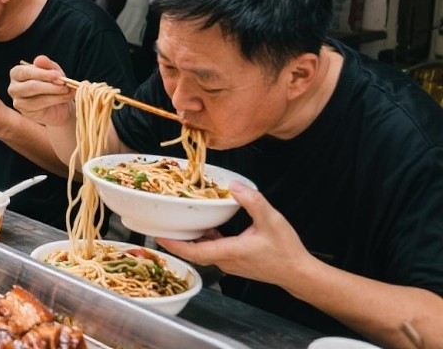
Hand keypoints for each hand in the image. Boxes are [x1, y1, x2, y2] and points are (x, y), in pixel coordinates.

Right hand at [7, 55, 75, 127]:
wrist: (60, 106)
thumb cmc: (54, 85)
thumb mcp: (54, 72)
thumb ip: (47, 65)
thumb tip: (39, 59)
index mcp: (17, 73)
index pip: (26, 72)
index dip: (43, 74)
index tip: (59, 75)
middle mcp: (13, 87)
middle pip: (30, 86)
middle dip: (50, 85)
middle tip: (65, 84)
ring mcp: (17, 101)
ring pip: (36, 98)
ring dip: (55, 93)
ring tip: (68, 90)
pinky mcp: (25, 112)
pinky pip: (40, 106)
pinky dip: (55, 100)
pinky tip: (65, 97)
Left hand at [157, 183, 308, 288]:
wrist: (299, 272)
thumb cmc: (286, 250)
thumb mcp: (271, 220)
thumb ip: (252, 201)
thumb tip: (234, 185)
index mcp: (230, 252)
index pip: (195, 252)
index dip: (175, 245)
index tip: (159, 236)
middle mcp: (226, 261)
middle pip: (194, 252)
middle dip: (177, 240)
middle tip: (163, 226)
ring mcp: (230, 263)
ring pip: (204, 252)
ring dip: (192, 239)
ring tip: (180, 223)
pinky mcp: (236, 262)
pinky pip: (214, 251)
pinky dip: (207, 240)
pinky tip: (207, 227)